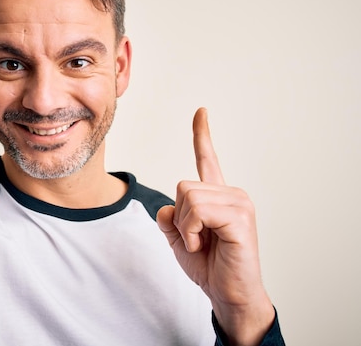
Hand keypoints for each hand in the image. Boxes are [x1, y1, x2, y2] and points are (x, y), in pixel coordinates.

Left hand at [156, 108, 273, 345]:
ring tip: (204, 243)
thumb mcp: (180, 238)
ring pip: (188, 197)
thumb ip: (170, 217)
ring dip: (186, 227)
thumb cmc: (209, 267)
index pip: (207, 159)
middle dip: (179, 218)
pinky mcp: (240, 218)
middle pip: (182, 186)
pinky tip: (208, 245)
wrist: (228, 295)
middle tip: (197, 239)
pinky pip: (198, 212)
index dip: (202, 135)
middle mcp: (231, 194)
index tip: (201, 111)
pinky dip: (193, 232)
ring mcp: (239, 204)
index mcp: (217, 196)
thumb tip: (167, 207)